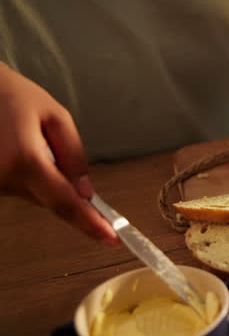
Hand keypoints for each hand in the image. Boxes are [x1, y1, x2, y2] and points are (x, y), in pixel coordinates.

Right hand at [0, 64, 117, 244]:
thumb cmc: (13, 95)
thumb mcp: (54, 116)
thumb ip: (74, 154)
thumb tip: (86, 192)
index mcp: (25, 160)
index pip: (64, 202)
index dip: (89, 224)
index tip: (112, 239)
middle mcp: (4, 178)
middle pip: (50, 200)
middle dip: (66, 187)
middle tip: (56, 152)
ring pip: (34, 195)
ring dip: (44, 178)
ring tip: (28, 140)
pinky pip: (18, 188)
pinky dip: (28, 175)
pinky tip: (18, 147)